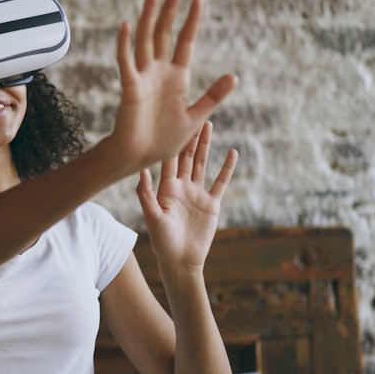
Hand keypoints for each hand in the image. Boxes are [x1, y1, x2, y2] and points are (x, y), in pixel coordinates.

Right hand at [107, 0, 236, 172]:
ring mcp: (143, 76)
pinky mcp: (130, 87)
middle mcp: (159, 71)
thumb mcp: (195, 117)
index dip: (192, 19)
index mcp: (178, 77)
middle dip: (172, 8)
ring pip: (146, 39)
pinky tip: (125, 25)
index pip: (186, 40)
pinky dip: (125, 44)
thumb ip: (212, 96)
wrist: (141, 157)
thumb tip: (234, 76)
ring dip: (150, 16)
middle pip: (165, 32)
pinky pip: (126, 62)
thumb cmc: (165, 140)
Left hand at [137, 121, 236, 269]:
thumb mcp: (152, 217)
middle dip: (190, 136)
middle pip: (186, 156)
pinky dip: (227, 168)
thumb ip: (147, 195)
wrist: (181, 259)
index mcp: (166, 187)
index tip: (172, 121)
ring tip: (208, 125)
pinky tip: (232, 152)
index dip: (171, 140)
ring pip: (202, 164)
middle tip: (194, 114)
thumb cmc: (162, 241)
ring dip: (205, 145)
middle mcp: (181, 186)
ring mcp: (197, 193)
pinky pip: (221, 182)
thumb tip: (141, 171)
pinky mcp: (211, 203)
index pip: (169, 159)